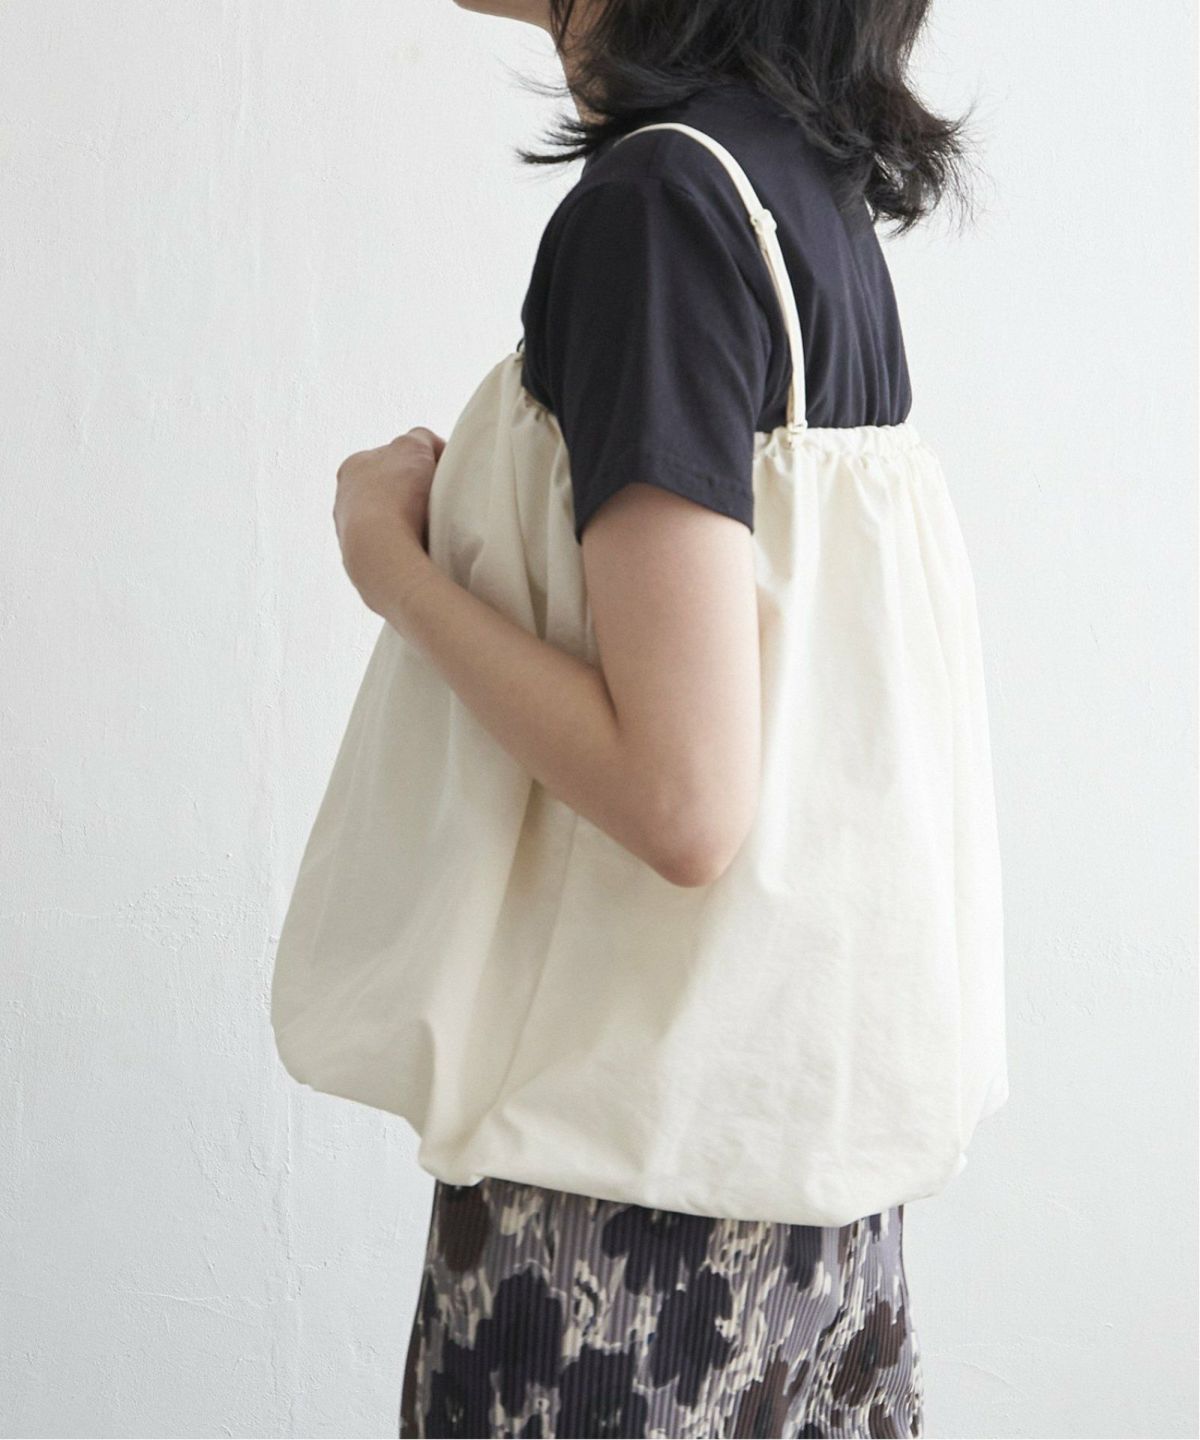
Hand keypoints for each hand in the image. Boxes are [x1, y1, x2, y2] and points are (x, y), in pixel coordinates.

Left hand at [334, 426, 445, 614]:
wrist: (381, 552)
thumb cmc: (395, 494)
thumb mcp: (414, 446)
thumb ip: (421, 437)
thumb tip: (428, 447)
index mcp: (352, 467)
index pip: (394, 456)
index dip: (422, 461)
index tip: (442, 472)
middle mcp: (345, 499)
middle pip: (392, 489)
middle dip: (415, 492)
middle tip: (439, 499)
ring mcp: (352, 534)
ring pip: (393, 519)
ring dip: (412, 521)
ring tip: (433, 527)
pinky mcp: (366, 562)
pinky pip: (395, 547)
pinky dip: (409, 545)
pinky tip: (422, 547)